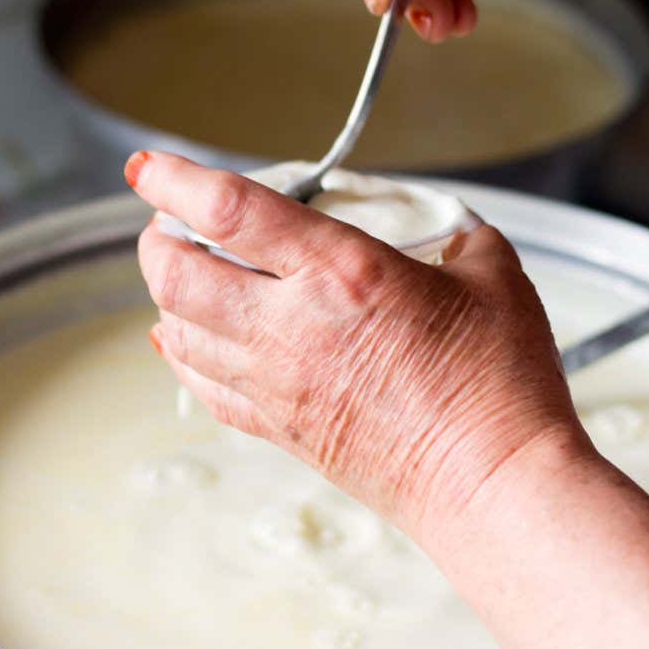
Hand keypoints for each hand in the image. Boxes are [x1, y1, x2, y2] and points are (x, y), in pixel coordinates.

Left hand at [127, 150, 584, 542]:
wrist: (491, 482)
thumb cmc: (500, 383)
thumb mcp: (491, 273)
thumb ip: (451, 231)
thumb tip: (434, 225)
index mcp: (342, 273)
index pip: (228, 211)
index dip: (174, 180)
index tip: (148, 167)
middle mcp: (291, 326)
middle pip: (176, 274)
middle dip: (156, 237)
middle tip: (168, 219)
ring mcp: (276, 383)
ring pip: (176, 330)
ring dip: (165, 293)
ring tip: (181, 270)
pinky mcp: (278, 427)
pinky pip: (201, 385)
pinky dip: (180, 353)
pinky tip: (183, 338)